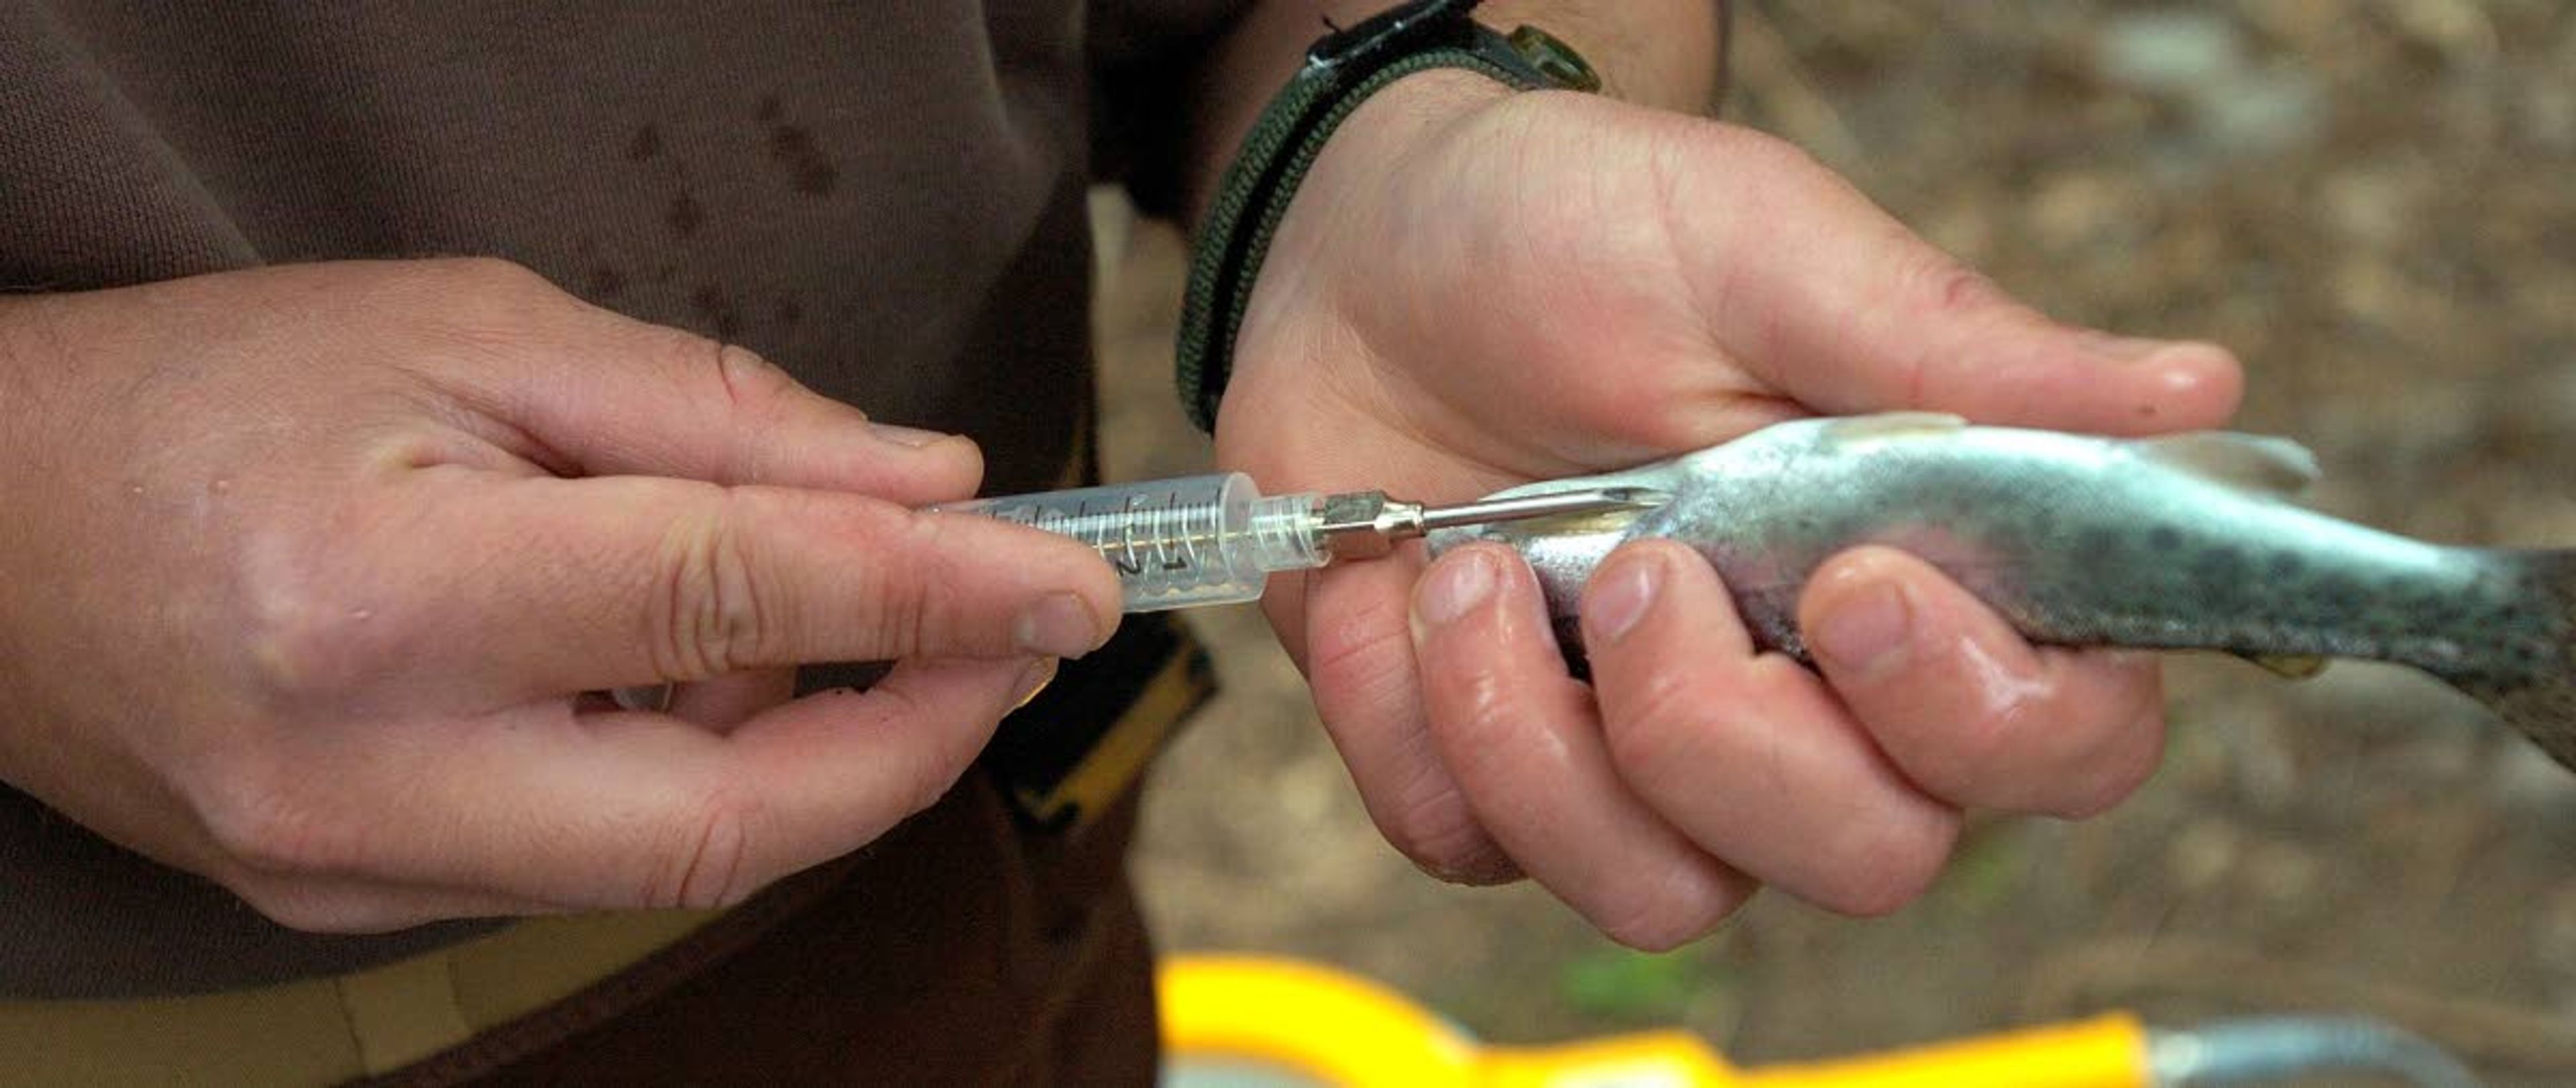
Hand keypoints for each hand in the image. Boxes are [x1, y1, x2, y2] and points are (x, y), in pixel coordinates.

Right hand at [0, 259, 1119, 930]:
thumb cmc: (209, 393)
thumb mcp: (471, 333)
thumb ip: (717, 420)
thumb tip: (927, 490)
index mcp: (388, 599)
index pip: (731, 604)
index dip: (931, 599)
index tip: (1071, 586)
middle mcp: (368, 772)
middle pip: (730, 821)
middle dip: (912, 741)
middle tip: (1009, 643)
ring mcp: (353, 868)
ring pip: (676, 860)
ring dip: (815, 753)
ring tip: (851, 623)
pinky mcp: (353, 902)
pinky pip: (591, 863)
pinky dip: (697, 774)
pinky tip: (707, 678)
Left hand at [1215, 77, 2242, 946]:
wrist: (1371, 251)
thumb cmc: (1587, 231)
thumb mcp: (1763, 248)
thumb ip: (1954, 347)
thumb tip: (2197, 395)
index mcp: (1923, 568)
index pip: (2059, 741)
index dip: (1982, 719)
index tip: (1855, 589)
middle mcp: (1808, 696)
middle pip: (1867, 859)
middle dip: (1726, 737)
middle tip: (1633, 566)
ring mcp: (1647, 753)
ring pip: (1665, 896)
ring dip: (1544, 742)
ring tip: (1472, 569)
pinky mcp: (1495, 773)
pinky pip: (1473, 851)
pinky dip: (1414, 727)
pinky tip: (1402, 593)